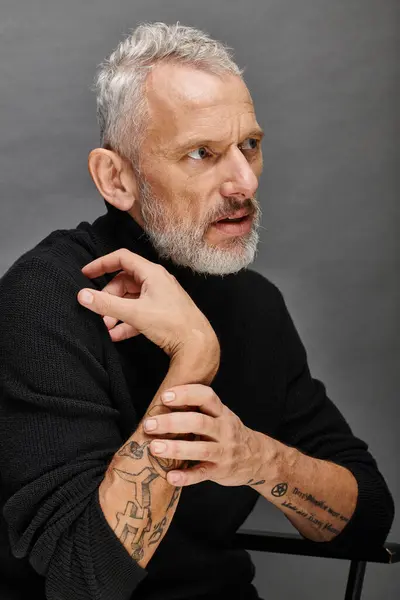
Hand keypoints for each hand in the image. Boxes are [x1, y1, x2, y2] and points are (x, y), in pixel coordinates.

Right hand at [77, 248, 218, 359]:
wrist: (197, 345)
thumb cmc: (172, 324)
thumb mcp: (135, 313)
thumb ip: (107, 304)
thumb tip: (83, 295)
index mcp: (152, 273)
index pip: (122, 258)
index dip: (102, 264)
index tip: (86, 274)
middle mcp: (157, 282)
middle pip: (124, 281)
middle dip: (109, 297)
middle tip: (98, 311)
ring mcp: (160, 297)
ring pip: (131, 299)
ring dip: (116, 311)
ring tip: (105, 326)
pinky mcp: (162, 313)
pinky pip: (139, 313)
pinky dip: (126, 322)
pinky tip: (116, 335)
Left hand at [142, 384, 262, 486]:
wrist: (257, 458)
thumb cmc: (228, 433)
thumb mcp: (220, 417)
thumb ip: (198, 410)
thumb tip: (162, 403)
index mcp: (221, 412)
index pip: (206, 396)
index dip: (186, 394)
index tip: (165, 396)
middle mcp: (224, 429)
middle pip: (199, 422)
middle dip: (172, 422)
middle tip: (149, 424)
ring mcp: (224, 451)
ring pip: (201, 449)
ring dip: (176, 448)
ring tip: (154, 448)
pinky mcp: (221, 471)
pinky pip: (202, 473)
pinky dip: (186, 476)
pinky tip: (170, 476)